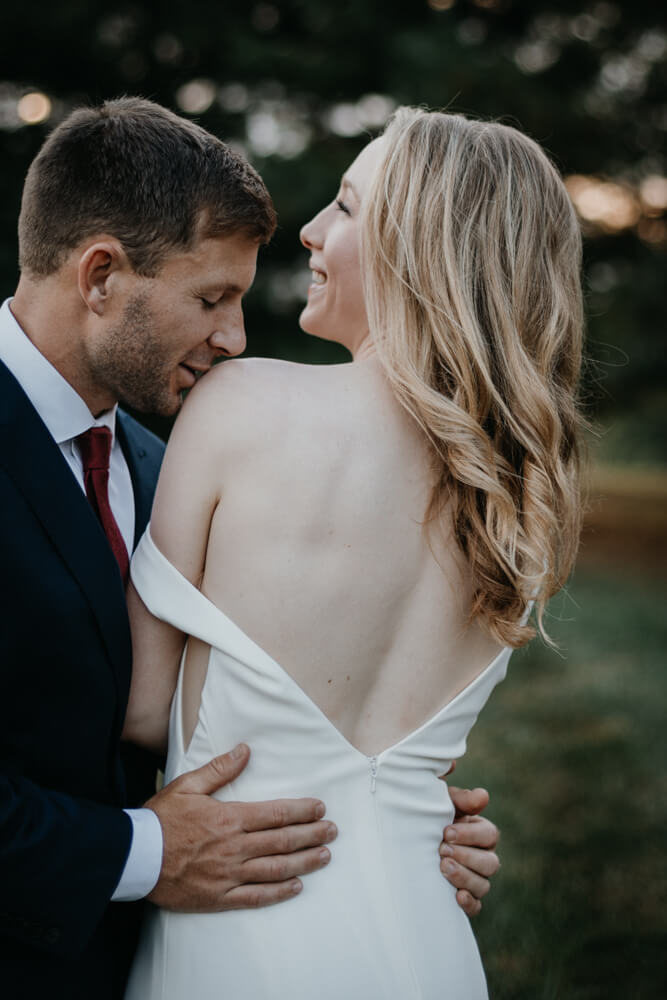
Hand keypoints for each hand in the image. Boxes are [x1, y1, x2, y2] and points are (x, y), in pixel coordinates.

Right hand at [145, 743, 336, 910]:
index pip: (276, 813)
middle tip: (332, 831)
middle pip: (283, 841)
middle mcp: (234, 847)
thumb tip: (245, 751)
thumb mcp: (188, 785)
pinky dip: (278, 893)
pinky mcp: (218, 897)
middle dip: (312, 835)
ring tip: (324, 856)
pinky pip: (255, 897)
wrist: (135, 857)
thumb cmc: (160, 819)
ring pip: (275, 869)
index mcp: (229, 818)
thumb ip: (220, 769)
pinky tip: (296, 886)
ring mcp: (228, 874)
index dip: (302, 811)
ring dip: (304, 862)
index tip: (320, 808)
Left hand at [439, 782, 499, 916]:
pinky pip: (475, 906)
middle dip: (466, 856)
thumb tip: (483, 796)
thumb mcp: (442, 804)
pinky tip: (457, 896)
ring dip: (464, 876)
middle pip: (490, 863)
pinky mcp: (465, 899)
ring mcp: (475, 880)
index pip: (490, 835)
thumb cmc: (428, 817)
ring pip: (483, 885)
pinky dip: (468, 902)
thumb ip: (462, 800)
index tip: (446, 832)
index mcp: (481, 833)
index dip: (471, 835)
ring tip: (442, 867)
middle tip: (442, 850)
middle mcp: (483, 858)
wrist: (407, 839)